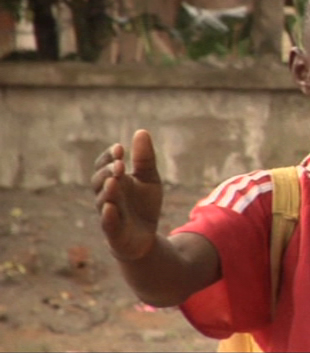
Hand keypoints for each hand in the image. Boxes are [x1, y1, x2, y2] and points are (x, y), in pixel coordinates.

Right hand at [91, 129, 163, 260]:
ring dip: (108, 190)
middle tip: (120, 164)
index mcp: (114, 181)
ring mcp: (109, 214)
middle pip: (99, 181)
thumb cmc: (143, 205)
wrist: (146, 237)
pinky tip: (111, 207)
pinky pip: (108, 223)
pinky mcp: (114, 232)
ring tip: (114, 180)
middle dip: (108, 171)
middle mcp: (107, 196)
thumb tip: (141, 131)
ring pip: (102, 201)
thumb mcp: (149, 179)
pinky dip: (108, 215)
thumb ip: (145, 159)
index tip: (120, 148)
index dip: (109, 157)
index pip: (104, 165)